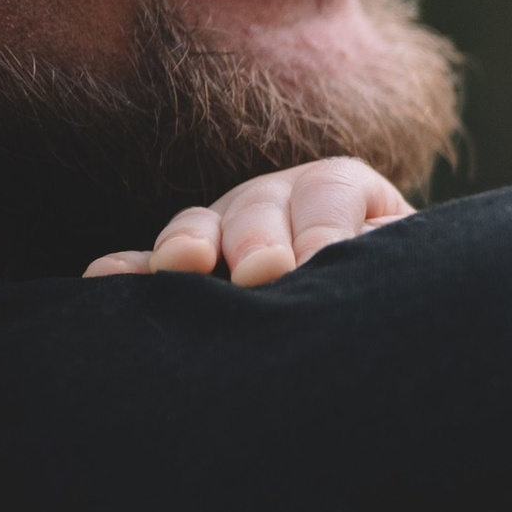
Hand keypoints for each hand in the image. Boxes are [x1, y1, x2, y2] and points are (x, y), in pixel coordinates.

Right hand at [83, 158, 411, 287]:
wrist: (362, 319)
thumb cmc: (392, 292)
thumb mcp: (406, 266)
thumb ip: (393, 257)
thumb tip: (386, 252)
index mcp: (340, 192)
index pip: (331, 193)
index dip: (326, 225)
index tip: (323, 259)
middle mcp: (277, 200)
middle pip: (262, 204)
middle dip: (258, 236)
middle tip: (262, 272)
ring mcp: (223, 230)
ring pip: (200, 226)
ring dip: (189, 244)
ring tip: (182, 266)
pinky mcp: (184, 269)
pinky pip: (148, 266)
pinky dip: (128, 272)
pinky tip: (104, 280)